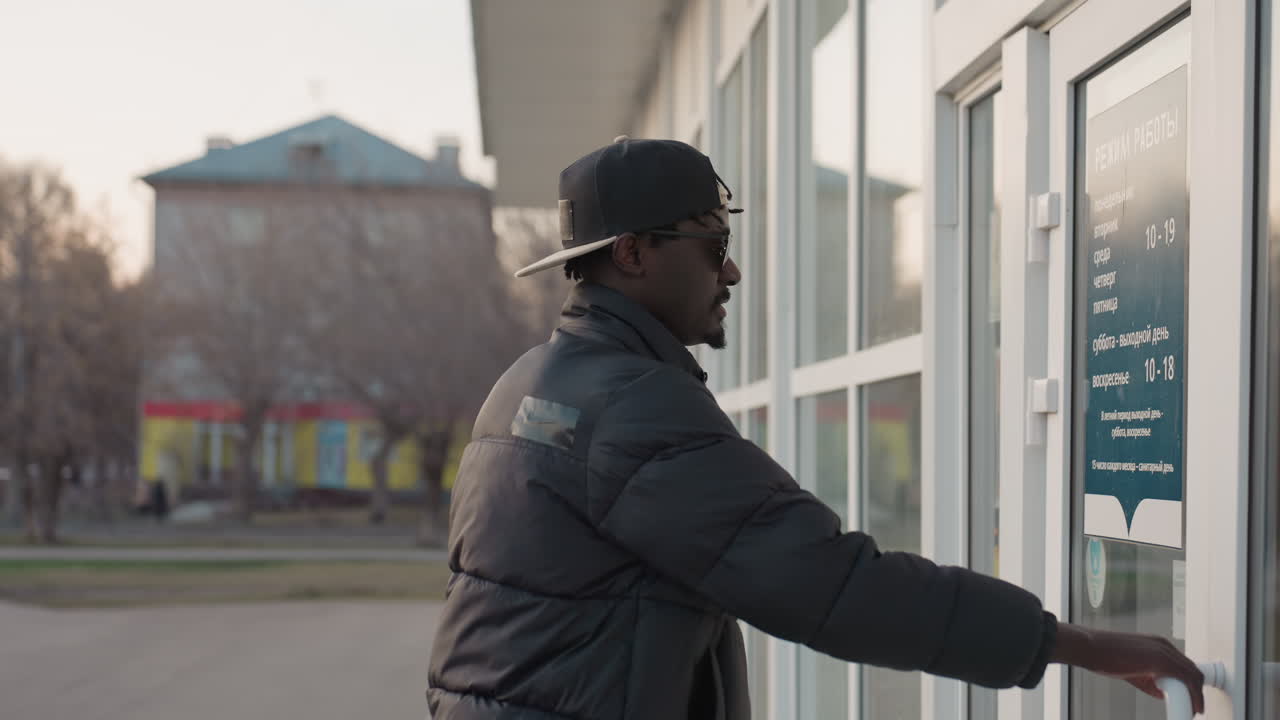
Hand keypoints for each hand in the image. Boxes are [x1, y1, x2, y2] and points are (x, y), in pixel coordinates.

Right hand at [1051, 623, 1204, 714]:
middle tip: (1195, 707)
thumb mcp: (1132, 669)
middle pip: (1193, 669)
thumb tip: (1162, 693)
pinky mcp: (1162, 660)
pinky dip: (1193, 695)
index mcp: (1158, 645)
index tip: (1190, 697)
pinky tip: (1191, 707)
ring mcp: (1165, 651)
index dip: (1190, 683)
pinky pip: (1188, 680)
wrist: (1090, 647)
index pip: (1183, 664)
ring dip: (1197, 695)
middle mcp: (1165, 646)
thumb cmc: (1104, 656)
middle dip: (1197, 690)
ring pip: (1194, 675)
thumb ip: (1149, 680)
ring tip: (1194, 710)